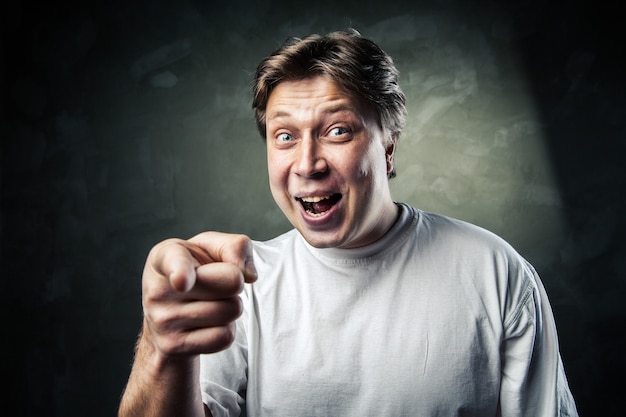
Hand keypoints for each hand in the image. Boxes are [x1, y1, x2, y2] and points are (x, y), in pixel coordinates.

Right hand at [141, 231, 256, 357]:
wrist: (168, 314)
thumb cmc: (195, 271)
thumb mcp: (211, 248)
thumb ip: (234, 247)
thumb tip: (247, 275)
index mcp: (164, 255)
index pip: (175, 262)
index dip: (181, 271)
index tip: (182, 281)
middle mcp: (158, 288)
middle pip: (230, 282)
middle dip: (234, 283)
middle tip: (216, 284)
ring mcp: (162, 320)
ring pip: (230, 311)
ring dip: (231, 307)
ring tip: (211, 303)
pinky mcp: (173, 345)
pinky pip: (224, 337)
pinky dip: (226, 330)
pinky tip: (207, 323)